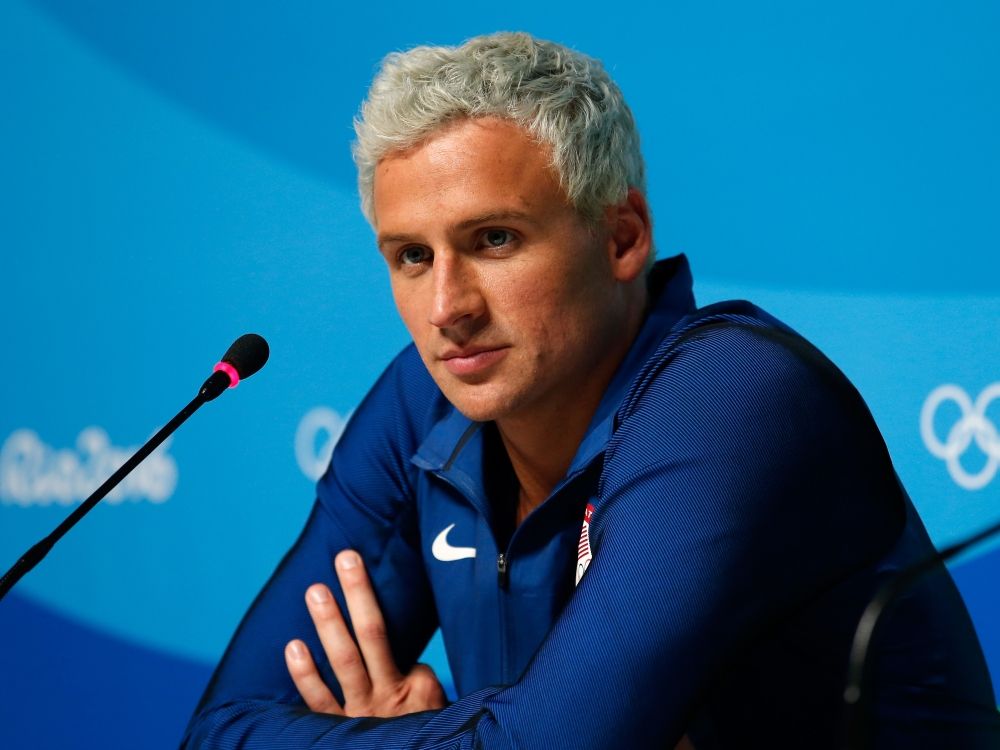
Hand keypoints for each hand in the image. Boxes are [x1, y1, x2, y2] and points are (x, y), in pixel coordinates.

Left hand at [284, 549, 446, 717]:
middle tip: (345, 559)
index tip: (359, 576)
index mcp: (414, 689)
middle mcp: (386, 696)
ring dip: (330, 623)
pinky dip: (305, 674)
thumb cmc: (419, 736)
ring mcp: (358, 713)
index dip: (379, 618)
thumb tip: (407, 659)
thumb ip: (420, 683)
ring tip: (316, 591)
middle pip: (373, 634)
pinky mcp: (334, 731)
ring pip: (344, 660)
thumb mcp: (431, 709)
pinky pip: (318, 701)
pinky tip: (293, 647)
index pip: (402, 644)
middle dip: (359, 594)